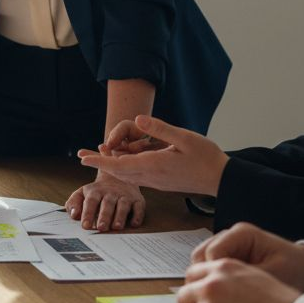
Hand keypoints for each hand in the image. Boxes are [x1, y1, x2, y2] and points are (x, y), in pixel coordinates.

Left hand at [64, 172, 144, 231]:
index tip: (85, 225)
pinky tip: (134, 224)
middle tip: (101, 228)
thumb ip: (74, 203)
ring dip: (120, 216)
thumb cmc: (97, 191)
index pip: (91, 202)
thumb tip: (73, 215)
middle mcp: (111, 193)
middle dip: (104, 216)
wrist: (117, 177)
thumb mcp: (82, 193)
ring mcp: (125, 195)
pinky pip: (139, 207)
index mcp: (95, 191)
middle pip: (107, 203)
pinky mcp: (137, 200)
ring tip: (116, 227)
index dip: (88, 213)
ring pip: (123, 205)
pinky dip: (137, 215)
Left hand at [75, 115, 227, 195]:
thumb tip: (138, 120)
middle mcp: (151, 176)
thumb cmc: (206, 157)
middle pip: (118, 171)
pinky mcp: (161, 182)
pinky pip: (137, 176)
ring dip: (112, 165)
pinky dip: (125, 169)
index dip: (99, 160)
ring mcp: (156, 181)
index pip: (119, 164)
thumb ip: (160, 128)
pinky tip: (123, 161)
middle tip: (82, 155)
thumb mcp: (184, 138)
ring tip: (100, 155)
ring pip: (127, 175)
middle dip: (100, 163)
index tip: (82, 158)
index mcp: (153, 165)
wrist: (221, 179)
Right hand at [190, 222, 303, 292]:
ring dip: (208, 281)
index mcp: (242, 234)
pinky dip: (213, 282)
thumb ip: (247, 282)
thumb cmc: (294, 271)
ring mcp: (226, 244)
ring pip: (200, 262)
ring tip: (223, 300)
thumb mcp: (273, 277)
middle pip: (201, 256)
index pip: (212, 253)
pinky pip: (209, 268)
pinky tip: (226, 296)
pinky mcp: (226, 255)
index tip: (224, 298)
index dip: (213, 277)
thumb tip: (221, 295)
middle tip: (219, 301)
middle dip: (206, 279)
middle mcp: (230, 235)